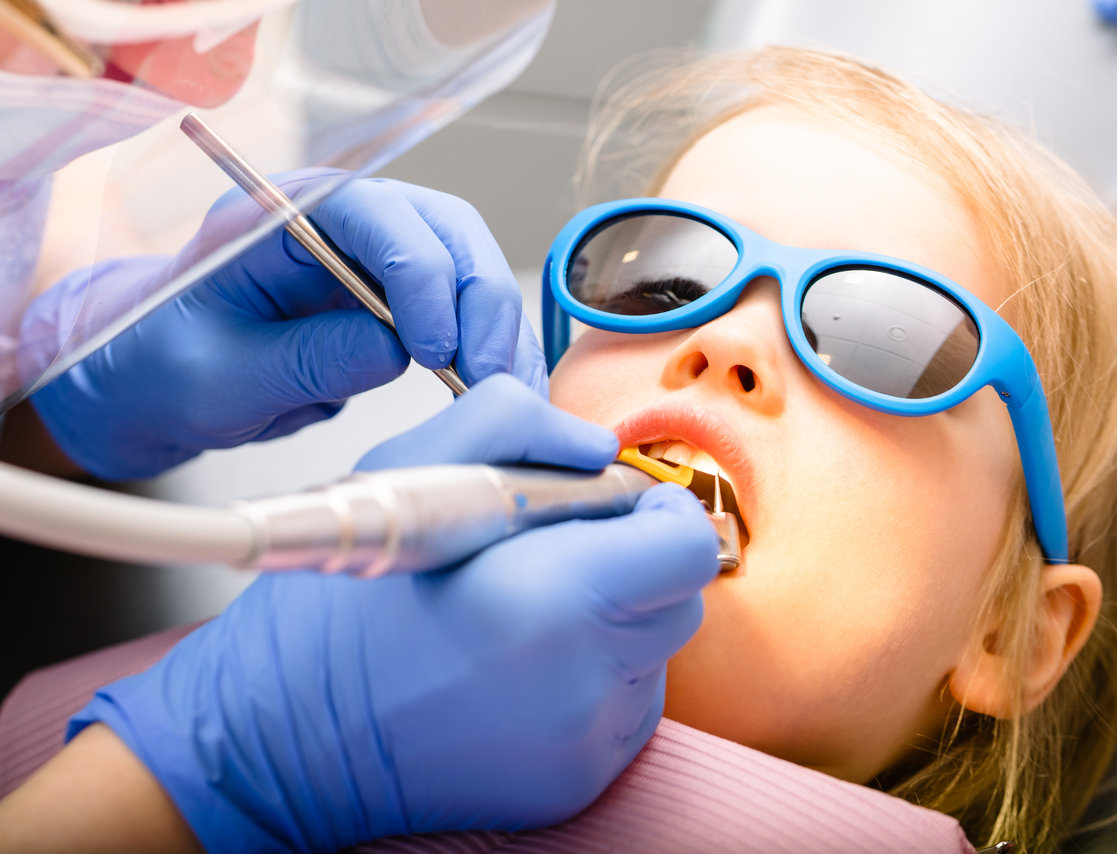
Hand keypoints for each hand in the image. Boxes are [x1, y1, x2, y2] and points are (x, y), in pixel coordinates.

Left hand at [26, 170, 545, 479]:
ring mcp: (377, 262)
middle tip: (486, 373)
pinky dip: (490, 351)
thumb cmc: (167, 366)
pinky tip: (498, 391)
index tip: (435, 347)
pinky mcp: (399, 304)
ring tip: (504, 392)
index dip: (419, 274)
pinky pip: (464, 313)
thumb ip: (306, 359)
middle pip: (445, 231)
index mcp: (284, 215)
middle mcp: (342, 225)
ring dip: (497, 329)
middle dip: (479, 300)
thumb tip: (397, 350)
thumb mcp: (220, 376)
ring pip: (469, 270)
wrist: (159, 385)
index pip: (375, 213)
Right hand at [67, 376, 719, 850]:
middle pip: (679, 597)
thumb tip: (599, 447)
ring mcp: (586, 742)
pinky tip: (514, 668)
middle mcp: (584, 680)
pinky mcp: (577, 782)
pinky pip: (623, 704)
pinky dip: (589, 675)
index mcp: (552, 594)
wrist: (280, 740)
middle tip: (553, 554)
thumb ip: (517, 427)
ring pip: (654, 650)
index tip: (612, 503)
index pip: (686, 543)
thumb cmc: (337, 608)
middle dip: (635, 562)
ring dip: (612, 619)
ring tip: (520, 614)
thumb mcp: (410, 472)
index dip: (658, 510)